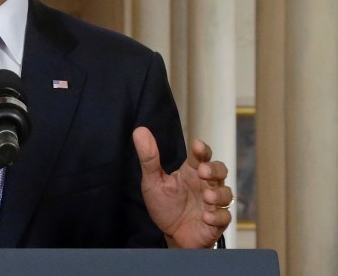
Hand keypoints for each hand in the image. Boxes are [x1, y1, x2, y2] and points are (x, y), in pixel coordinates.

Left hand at [133, 126, 231, 247]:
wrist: (170, 234)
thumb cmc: (165, 205)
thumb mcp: (152, 181)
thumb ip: (149, 158)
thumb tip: (140, 131)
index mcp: (191, 172)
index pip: (201, 156)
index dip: (202, 150)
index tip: (197, 146)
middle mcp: (205, 185)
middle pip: (220, 170)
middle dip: (215, 169)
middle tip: (203, 172)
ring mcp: (213, 203)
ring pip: (226, 193)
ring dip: (218, 194)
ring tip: (206, 197)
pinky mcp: (216, 222)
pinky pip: (224, 217)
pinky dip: (217, 216)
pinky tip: (206, 217)